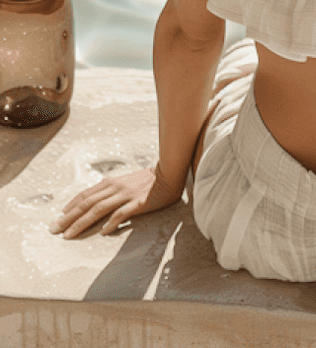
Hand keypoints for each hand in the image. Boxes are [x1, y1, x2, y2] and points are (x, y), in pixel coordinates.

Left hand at [49, 164, 182, 238]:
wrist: (169, 174)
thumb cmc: (147, 181)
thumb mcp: (125, 182)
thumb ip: (111, 191)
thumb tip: (95, 204)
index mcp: (111, 183)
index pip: (85, 195)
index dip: (70, 206)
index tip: (59, 217)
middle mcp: (115, 188)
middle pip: (87, 203)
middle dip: (68, 217)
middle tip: (54, 229)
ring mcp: (126, 195)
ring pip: (98, 209)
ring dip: (81, 222)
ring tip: (69, 235)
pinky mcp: (137, 203)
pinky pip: (121, 213)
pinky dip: (110, 222)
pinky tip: (103, 232)